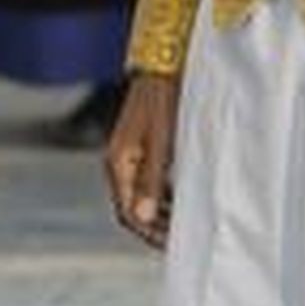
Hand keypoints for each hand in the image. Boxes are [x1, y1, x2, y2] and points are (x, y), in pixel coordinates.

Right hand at [103, 73, 180, 249]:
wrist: (166, 60)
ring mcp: (130, 153)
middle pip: (132, 207)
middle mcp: (119, 161)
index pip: (127, 213)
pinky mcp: (143, 144)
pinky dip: (164, 193)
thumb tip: (141, 218)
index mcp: (118, 162)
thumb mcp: (162, 140)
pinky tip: (184, 197)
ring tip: (186, 222)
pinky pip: (149, 179)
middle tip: (182, 239)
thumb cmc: (165, 97)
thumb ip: (152, 179)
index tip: (173, 245)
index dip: (149, 233)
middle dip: (155, 226)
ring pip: (141, 195)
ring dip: (160, 211)